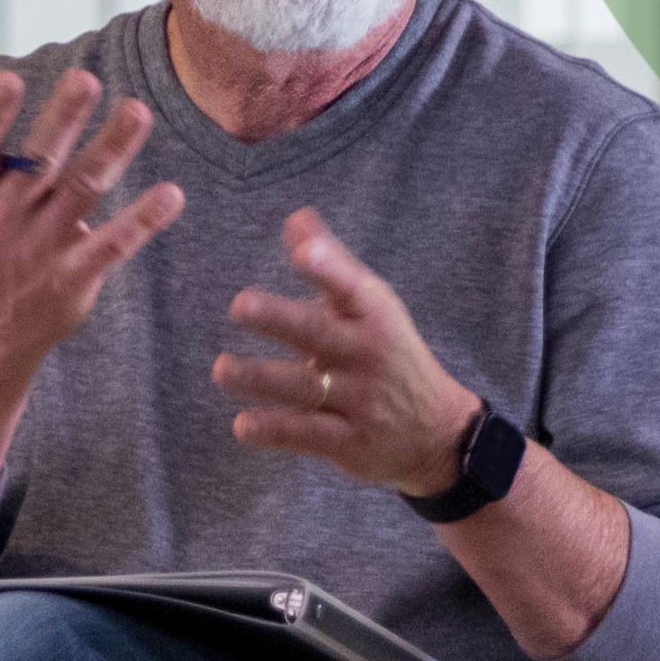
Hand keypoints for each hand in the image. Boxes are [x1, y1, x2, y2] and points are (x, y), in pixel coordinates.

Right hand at [0, 63, 186, 367]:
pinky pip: (113, 245)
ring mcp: (41, 250)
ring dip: (112, 149)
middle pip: (38, 163)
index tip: (9, 80)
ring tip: (138, 112)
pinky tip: (171, 195)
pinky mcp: (73, 278)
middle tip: (86, 79)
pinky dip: (143, 221)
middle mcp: (3, 220)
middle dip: (61, 120)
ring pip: (82, 191)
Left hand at [212, 208, 482, 495]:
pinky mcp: (348, 442)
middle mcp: (367, 354)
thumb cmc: (389, 354)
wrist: (437, 432)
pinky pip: (306, 435)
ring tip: (222, 369)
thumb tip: (296, 218)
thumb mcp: (371, 306)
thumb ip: (331, 263)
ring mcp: (359, 400)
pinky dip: (274, 430)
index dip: (327, 268)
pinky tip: (242, 425)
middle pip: (319, 334)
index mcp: (372, 314)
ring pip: (304, 387)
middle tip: (240, 305)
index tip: (302, 253)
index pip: (350, 286)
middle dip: (280, 319)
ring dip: (260, 378)